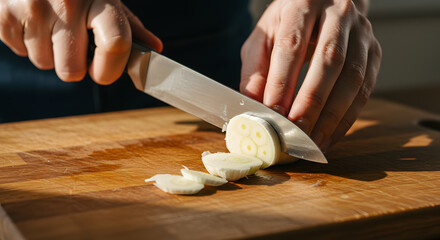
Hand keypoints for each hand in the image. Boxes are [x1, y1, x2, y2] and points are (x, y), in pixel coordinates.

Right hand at [0, 0, 161, 83]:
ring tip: (48, 24)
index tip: (102, 72)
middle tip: (70, 43)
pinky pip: (20, 52)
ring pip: (44, 65)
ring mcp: (33, 8)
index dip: (110, 69)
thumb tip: (155, 49)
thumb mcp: (105, 0)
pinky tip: (31, 21)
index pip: (115, 44)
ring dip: (48, 52)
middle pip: (72, 71)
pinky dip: (25, 42)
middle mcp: (67, 3)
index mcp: (100, 0)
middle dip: (72, 65)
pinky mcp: (4, 13)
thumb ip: (128, 26)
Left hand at [240, 0, 381, 151]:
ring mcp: (362, 33)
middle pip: (329, 62)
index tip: (272, 112)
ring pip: (353, 78)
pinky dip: (347, 117)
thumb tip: (251, 104)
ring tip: (313, 141)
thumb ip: (255, 69)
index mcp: (303, 4)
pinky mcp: (374, 52)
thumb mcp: (264, 36)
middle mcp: (338, 13)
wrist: (324, 2)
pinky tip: (331, 135)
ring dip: (332, 116)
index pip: (293, 46)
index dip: (283, 82)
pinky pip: (365, 89)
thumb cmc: (287, 23)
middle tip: (295, 131)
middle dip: (311, 102)